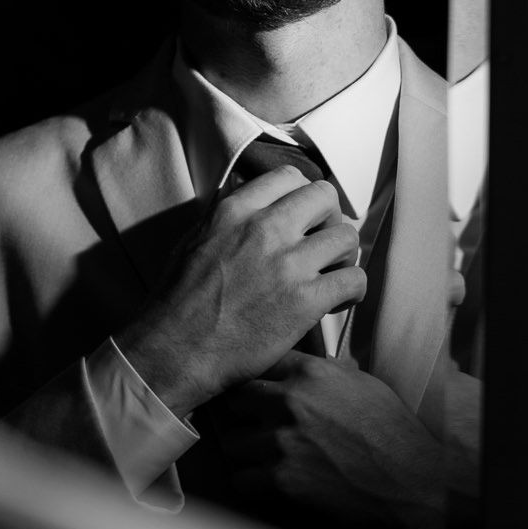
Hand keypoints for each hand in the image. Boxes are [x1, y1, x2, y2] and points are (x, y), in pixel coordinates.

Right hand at [115, 168, 364, 416]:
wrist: (174, 351)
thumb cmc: (178, 301)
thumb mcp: (194, 239)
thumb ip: (226, 216)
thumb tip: (249, 199)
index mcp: (235, 210)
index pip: (289, 177)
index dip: (302, 196)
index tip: (303, 217)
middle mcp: (264, 229)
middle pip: (325, 197)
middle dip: (329, 218)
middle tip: (321, 243)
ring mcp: (287, 264)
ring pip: (346, 236)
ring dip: (343, 255)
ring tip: (331, 274)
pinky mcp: (304, 301)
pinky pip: (353, 279)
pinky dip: (352, 289)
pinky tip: (337, 301)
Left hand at [205, 353, 446, 528]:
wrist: (412, 482)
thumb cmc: (393, 435)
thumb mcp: (363, 384)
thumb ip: (327, 373)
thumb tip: (305, 369)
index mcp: (312, 373)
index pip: (261, 364)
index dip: (257, 381)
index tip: (256, 393)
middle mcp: (291, 401)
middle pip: (235, 400)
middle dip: (242, 415)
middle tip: (251, 427)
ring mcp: (283, 440)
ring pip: (233, 442)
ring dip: (245, 452)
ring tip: (261, 459)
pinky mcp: (281, 479)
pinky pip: (242, 479)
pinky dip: (252, 483)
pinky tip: (267, 483)